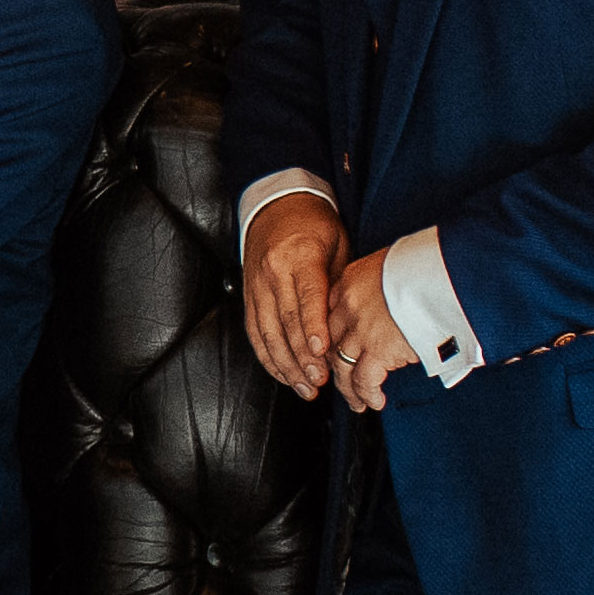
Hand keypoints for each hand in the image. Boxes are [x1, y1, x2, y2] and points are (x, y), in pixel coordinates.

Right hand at [240, 194, 349, 400]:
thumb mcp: (337, 244)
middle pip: (285, 321)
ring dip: (285, 364)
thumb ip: (337, 283)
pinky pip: (254, 332)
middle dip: (302, 356)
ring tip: (304, 387)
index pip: (306, 298)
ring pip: (266, 333)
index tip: (322, 353)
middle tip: (319, 382)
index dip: (313, 328)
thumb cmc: (313, 225)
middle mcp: (272, 273)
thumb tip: (345, 323)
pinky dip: (268, 357)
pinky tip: (282, 374)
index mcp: (298, 256)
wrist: (276, 206)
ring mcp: (256, 286)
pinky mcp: (248, 296)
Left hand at [325, 252, 421, 413]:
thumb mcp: (396, 265)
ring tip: (358, 401)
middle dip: (335, 365)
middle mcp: (349, 304)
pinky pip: (364, 380)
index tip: (334, 350)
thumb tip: (390, 304)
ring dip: (349, 388)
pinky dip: (368, 394)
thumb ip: (383, 286)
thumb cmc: (434, 267)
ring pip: (342, 365)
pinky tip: (374, 401)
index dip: (332, 337)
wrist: (451, 275)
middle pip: (331, 342)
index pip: (329, 314)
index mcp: (351, 280)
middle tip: (342, 379)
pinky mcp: (378, 350)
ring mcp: (360, 328)